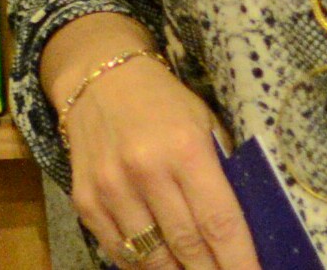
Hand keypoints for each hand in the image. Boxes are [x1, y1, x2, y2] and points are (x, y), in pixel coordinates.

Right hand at [43, 15, 259, 269]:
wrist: (97, 75)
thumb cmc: (162, 100)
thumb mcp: (202, 123)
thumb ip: (221, 173)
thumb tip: (241, 232)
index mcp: (185, 149)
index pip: (220, 223)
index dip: (241, 263)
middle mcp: (146, 170)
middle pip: (189, 249)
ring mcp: (111, 188)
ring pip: (153, 259)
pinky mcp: (85, 199)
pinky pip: (119, 253)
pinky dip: (143, 267)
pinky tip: (161, 265)